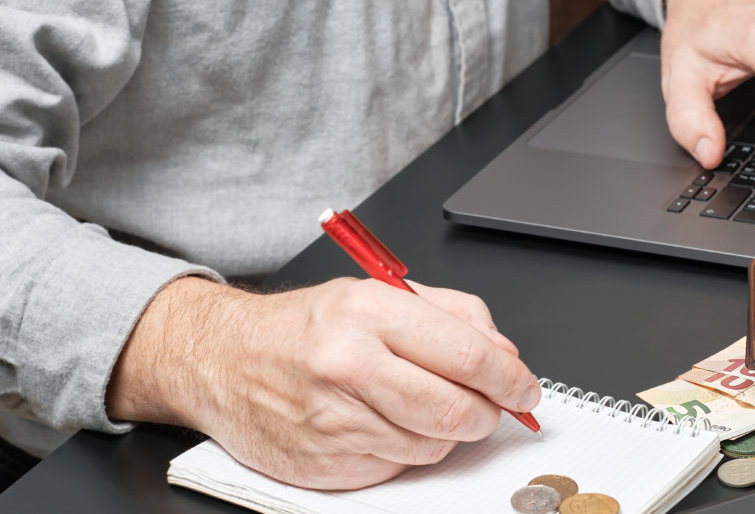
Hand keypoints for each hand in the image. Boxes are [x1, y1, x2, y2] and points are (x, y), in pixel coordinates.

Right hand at [107, 276, 539, 488]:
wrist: (222, 359)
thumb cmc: (304, 326)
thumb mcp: (378, 294)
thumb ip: (452, 316)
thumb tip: (504, 355)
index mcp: (369, 314)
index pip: (468, 356)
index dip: (511, 379)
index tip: (525, 388)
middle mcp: (350, 367)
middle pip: (457, 411)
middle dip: (488, 414)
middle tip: (490, 407)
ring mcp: (335, 422)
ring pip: (432, 446)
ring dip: (446, 432)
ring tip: (423, 404)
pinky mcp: (325, 464)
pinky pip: (397, 467)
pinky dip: (408, 449)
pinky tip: (387, 423)